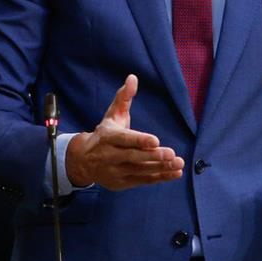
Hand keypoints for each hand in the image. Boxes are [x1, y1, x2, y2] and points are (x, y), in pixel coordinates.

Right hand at [65, 75, 183, 189]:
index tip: (155, 140)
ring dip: (160, 168)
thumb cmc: (104, 134)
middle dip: (153, 156)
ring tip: (178, 163)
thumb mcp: (112, 114)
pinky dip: (160, 177)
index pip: (124, 139)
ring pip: (140, 170)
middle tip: (171, 154)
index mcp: (108, 137)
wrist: (83, 161)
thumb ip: (124, 97)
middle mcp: (110, 156)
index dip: (140, 140)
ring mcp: (115, 171)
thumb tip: (133, 78)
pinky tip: (175, 173)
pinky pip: (143, 181)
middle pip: (133, 156)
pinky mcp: (122, 183)